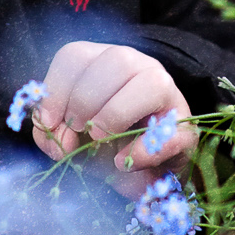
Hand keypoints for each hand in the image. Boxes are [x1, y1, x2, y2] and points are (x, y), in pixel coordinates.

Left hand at [30, 41, 196, 197]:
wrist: (141, 179)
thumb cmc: (101, 148)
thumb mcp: (67, 137)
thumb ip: (52, 133)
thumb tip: (61, 139)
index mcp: (103, 63)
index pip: (76, 55)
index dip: (56, 90)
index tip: (49, 123)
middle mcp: (139, 69)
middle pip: (117, 59)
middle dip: (86, 99)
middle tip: (78, 131)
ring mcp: (169, 96)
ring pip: (150, 82)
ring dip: (115, 114)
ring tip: (99, 140)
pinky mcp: (186, 130)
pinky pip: (172, 131)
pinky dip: (143, 149)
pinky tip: (124, 162)